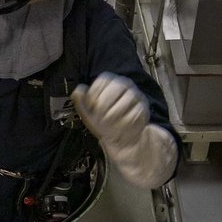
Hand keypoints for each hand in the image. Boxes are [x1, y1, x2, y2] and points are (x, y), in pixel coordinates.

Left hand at [73, 73, 177, 188]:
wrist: (121, 140)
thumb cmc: (103, 122)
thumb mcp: (88, 113)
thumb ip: (81, 102)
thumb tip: (77, 90)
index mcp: (109, 82)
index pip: (103, 80)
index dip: (94, 94)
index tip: (91, 107)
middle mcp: (125, 85)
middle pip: (113, 89)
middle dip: (103, 107)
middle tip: (100, 118)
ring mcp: (136, 96)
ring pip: (123, 103)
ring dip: (112, 117)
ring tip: (110, 125)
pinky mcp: (143, 110)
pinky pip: (132, 116)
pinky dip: (123, 125)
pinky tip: (121, 129)